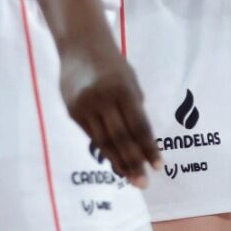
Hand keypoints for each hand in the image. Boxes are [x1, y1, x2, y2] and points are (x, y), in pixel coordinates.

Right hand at [56, 37, 160, 186]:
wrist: (80, 47)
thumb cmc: (113, 66)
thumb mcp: (130, 80)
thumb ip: (134, 106)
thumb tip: (140, 139)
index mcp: (123, 90)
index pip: (139, 125)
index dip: (148, 147)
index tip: (158, 166)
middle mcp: (103, 100)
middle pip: (120, 137)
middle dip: (133, 161)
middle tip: (143, 183)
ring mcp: (85, 107)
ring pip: (104, 141)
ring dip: (118, 162)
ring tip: (131, 179)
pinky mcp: (72, 112)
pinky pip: (91, 136)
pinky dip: (104, 151)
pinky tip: (114, 163)